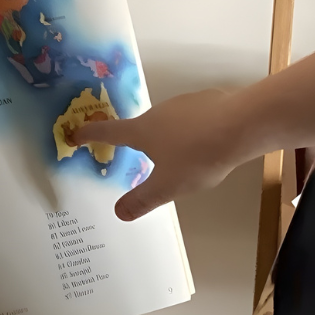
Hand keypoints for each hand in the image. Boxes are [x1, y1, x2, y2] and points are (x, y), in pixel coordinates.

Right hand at [72, 88, 248, 221]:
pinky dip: (191, 131)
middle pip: (141, 128)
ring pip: (168, 123)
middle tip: (144, 161)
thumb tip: (118, 212)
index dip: (89, 134)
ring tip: (184, 158)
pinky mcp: (205, 101)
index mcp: (142, 131)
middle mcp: (158, 112)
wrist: (241, 125)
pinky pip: (191, 118)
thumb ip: (142, 199)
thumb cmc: (197, 156)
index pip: (107, 132)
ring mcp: (181, 104)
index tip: (74, 133)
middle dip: (139, 143)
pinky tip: (206, 144)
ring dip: (168, 138)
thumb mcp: (168, 186)